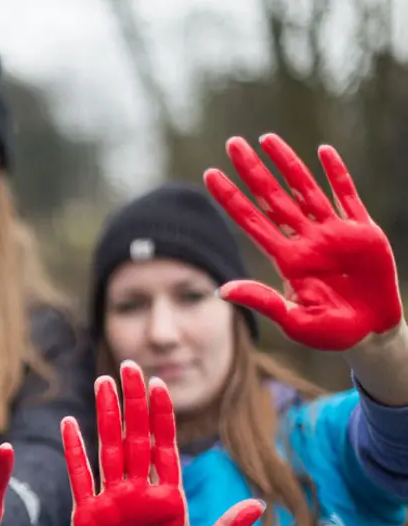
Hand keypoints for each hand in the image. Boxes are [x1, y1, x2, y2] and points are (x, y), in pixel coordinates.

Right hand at [63, 361, 263, 525]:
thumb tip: (260, 504)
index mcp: (165, 495)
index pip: (165, 446)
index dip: (162, 415)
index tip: (159, 384)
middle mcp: (137, 488)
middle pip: (136, 436)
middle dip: (134, 402)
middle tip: (130, 366)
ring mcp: (110, 496)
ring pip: (108, 447)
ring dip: (106, 415)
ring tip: (103, 382)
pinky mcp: (85, 510)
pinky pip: (79, 475)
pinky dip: (74, 450)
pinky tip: (69, 424)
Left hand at [203, 134, 401, 350]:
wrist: (372, 332)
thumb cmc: (330, 331)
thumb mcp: (294, 320)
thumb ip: (263, 301)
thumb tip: (222, 290)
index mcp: (287, 259)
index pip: (251, 221)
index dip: (230, 198)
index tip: (209, 174)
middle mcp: (306, 239)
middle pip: (273, 197)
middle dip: (252, 170)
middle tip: (232, 142)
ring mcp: (334, 232)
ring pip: (306, 188)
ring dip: (287, 163)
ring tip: (267, 138)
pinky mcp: (364, 231)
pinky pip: (348, 196)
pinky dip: (337, 174)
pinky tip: (323, 151)